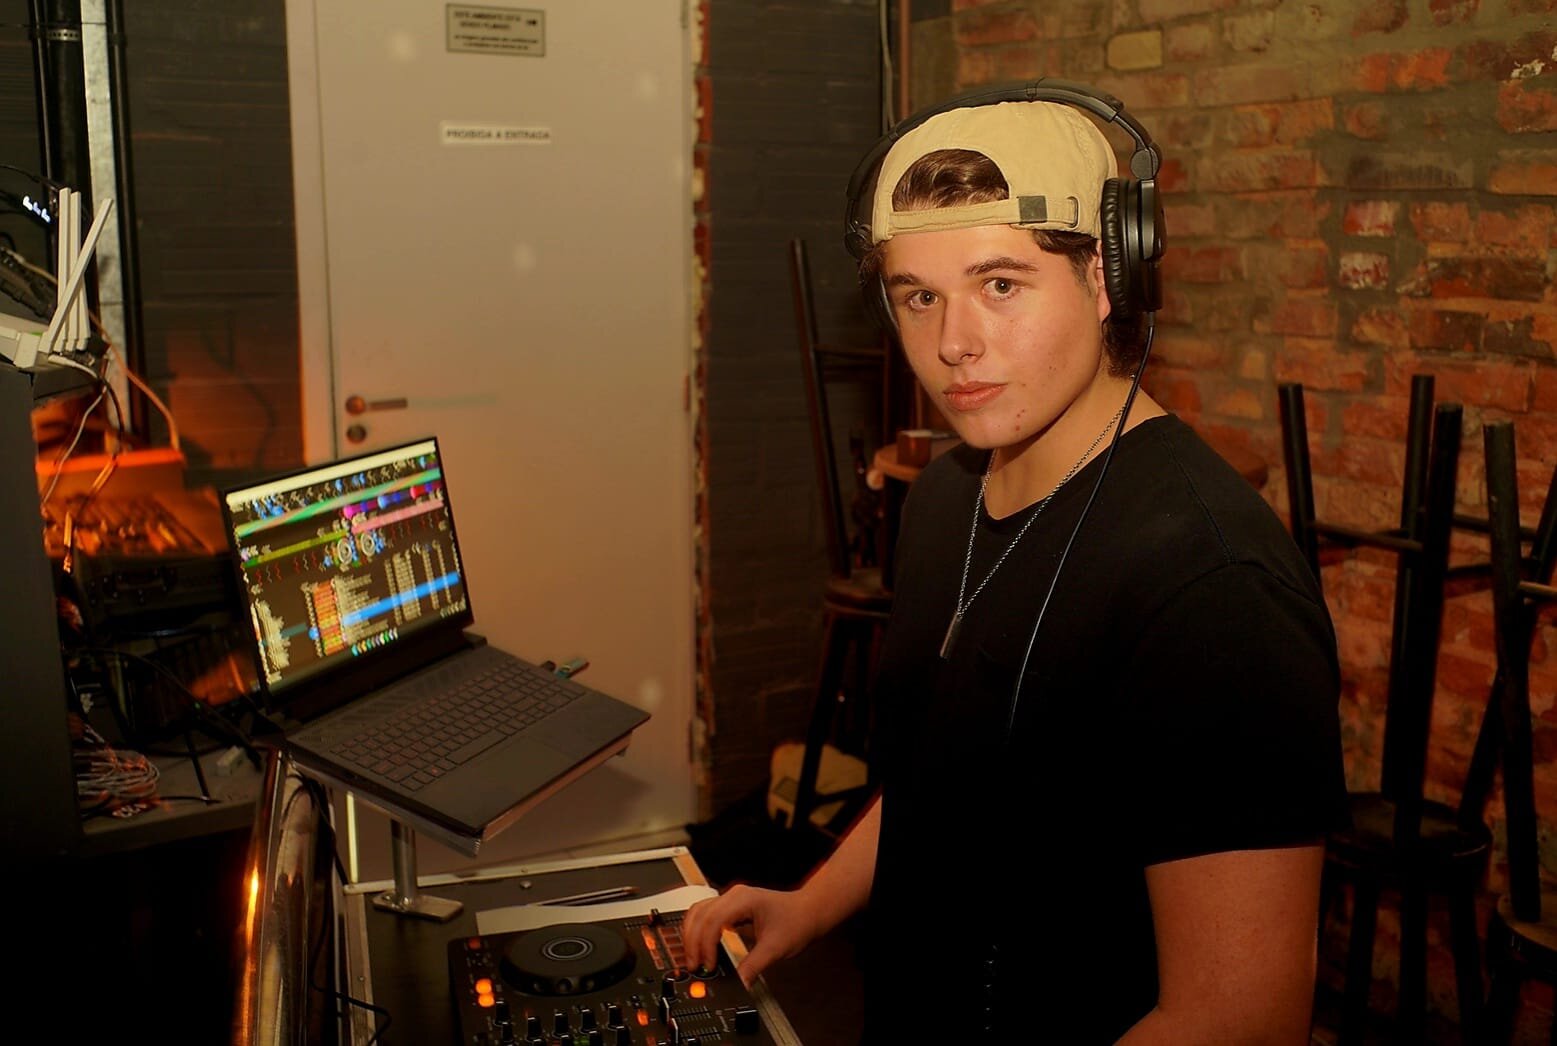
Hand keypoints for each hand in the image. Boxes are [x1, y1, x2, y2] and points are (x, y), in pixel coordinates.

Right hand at [681, 884, 818, 987]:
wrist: (810, 911)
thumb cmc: (798, 921)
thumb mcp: (775, 949)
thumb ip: (753, 967)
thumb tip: (738, 985)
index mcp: (743, 899)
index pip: (712, 920)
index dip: (705, 945)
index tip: (708, 965)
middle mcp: (733, 896)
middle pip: (699, 915)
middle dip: (693, 942)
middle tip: (695, 966)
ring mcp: (731, 900)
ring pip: (698, 913)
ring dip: (692, 935)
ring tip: (695, 959)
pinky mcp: (731, 908)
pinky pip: (706, 915)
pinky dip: (699, 931)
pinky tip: (701, 947)